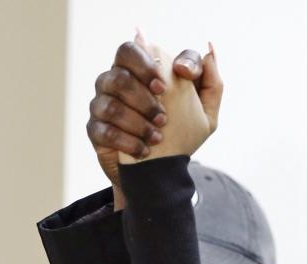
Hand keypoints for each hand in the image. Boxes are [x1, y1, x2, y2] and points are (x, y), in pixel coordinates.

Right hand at [87, 34, 222, 204]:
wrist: (158, 173)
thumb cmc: (180, 136)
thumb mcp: (205, 114)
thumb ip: (211, 83)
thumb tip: (208, 52)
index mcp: (138, 70)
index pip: (135, 48)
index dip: (151, 61)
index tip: (177, 77)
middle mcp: (115, 81)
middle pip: (118, 72)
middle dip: (143, 94)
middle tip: (163, 116)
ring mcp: (102, 104)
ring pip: (111, 103)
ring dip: (138, 122)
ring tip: (157, 137)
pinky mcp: (95, 130)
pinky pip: (105, 131)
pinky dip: (127, 141)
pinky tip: (144, 150)